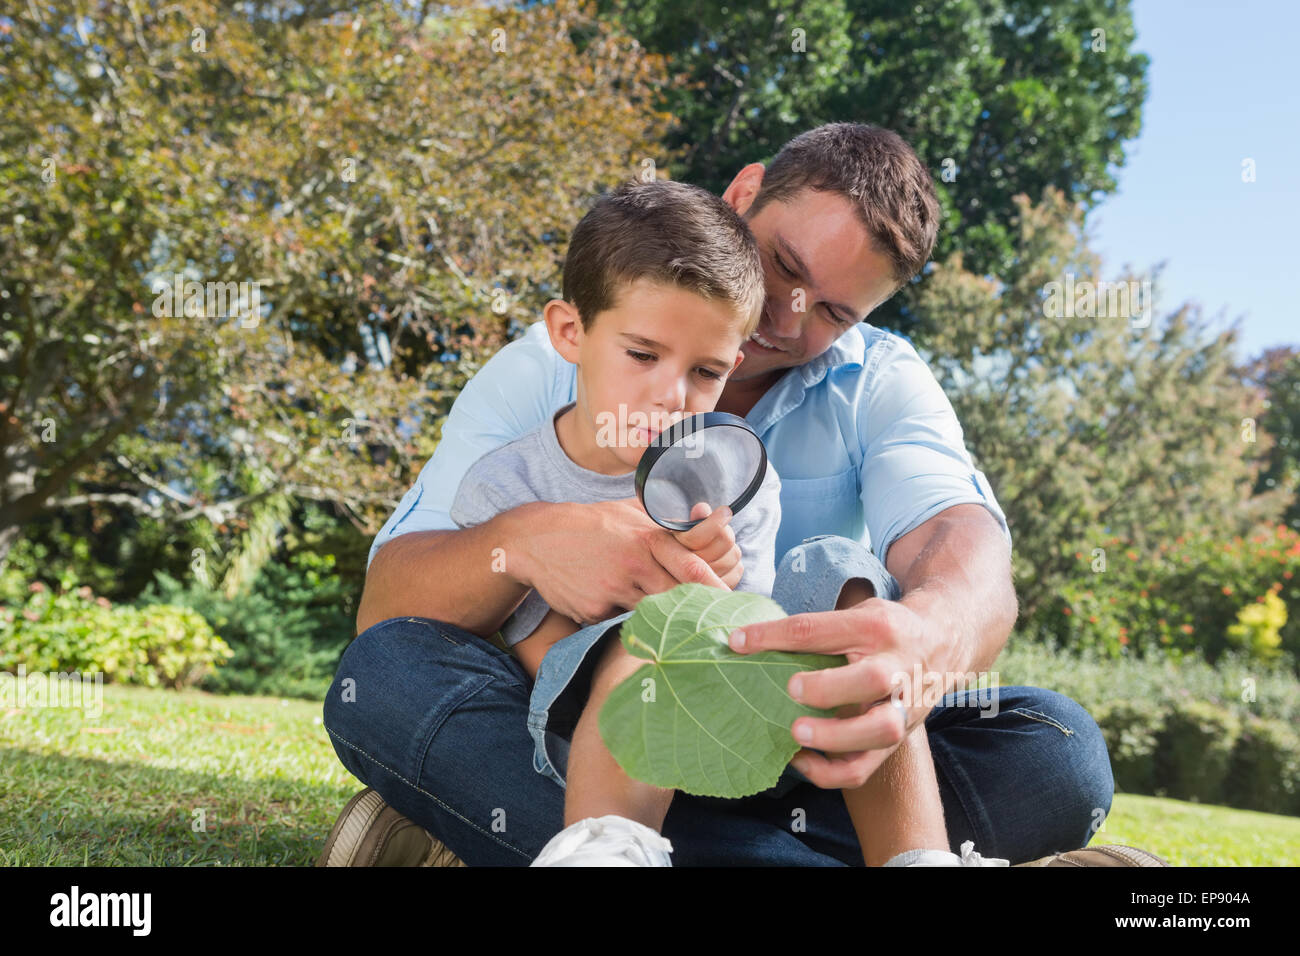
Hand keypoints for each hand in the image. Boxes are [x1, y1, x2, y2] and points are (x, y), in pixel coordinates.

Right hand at [515, 498, 729, 625]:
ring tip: (666, 623)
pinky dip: (620, 616)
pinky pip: (618, 620)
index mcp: (647, 539)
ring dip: (657, 616)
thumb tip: (704, 520)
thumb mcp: (628, 513)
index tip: (732, 605)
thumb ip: (663, 521)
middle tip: (710, 624)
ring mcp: (613, 590)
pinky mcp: (594, 610)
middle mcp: (634, 565)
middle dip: (692, 612)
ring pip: (650, 612)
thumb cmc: (590, 524)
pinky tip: (607, 603)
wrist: (536, 539)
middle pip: (676, 597)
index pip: (692, 567)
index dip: (716, 589)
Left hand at [725, 595, 942, 788]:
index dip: (773, 636)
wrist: (942, 641)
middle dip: (829, 687)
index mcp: (875, 627)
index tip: (738, 642)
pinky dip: (832, 772)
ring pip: (882, 729)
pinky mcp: (898, 738)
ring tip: (796, 734)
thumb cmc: (884, 629)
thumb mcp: (858, 613)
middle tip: (791, 689)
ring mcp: (903, 705)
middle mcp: (896, 665)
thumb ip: (817, 630)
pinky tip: (800, 761)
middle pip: (873, 678)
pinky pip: (867, 767)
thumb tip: (750, 640)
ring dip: (837, 736)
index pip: (819, 630)